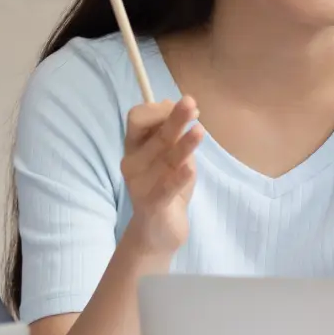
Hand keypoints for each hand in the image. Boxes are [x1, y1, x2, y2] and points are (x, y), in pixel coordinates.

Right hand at [119, 96, 202, 256]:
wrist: (160, 231)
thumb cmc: (167, 187)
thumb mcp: (172, 155)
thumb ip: (171, 132)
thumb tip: (171, 103)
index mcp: (136, 146)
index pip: (138, 119)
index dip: (160, 110)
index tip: (186, 107)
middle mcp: (133, 162)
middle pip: (154, 134)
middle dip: (173, 118)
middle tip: (191, 104)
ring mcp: (140, 184)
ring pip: (165, 159)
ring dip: (183, 144)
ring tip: (200, 131)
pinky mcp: (152, 205)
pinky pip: (165, 189)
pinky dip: (177, 179)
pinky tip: (188, 170)